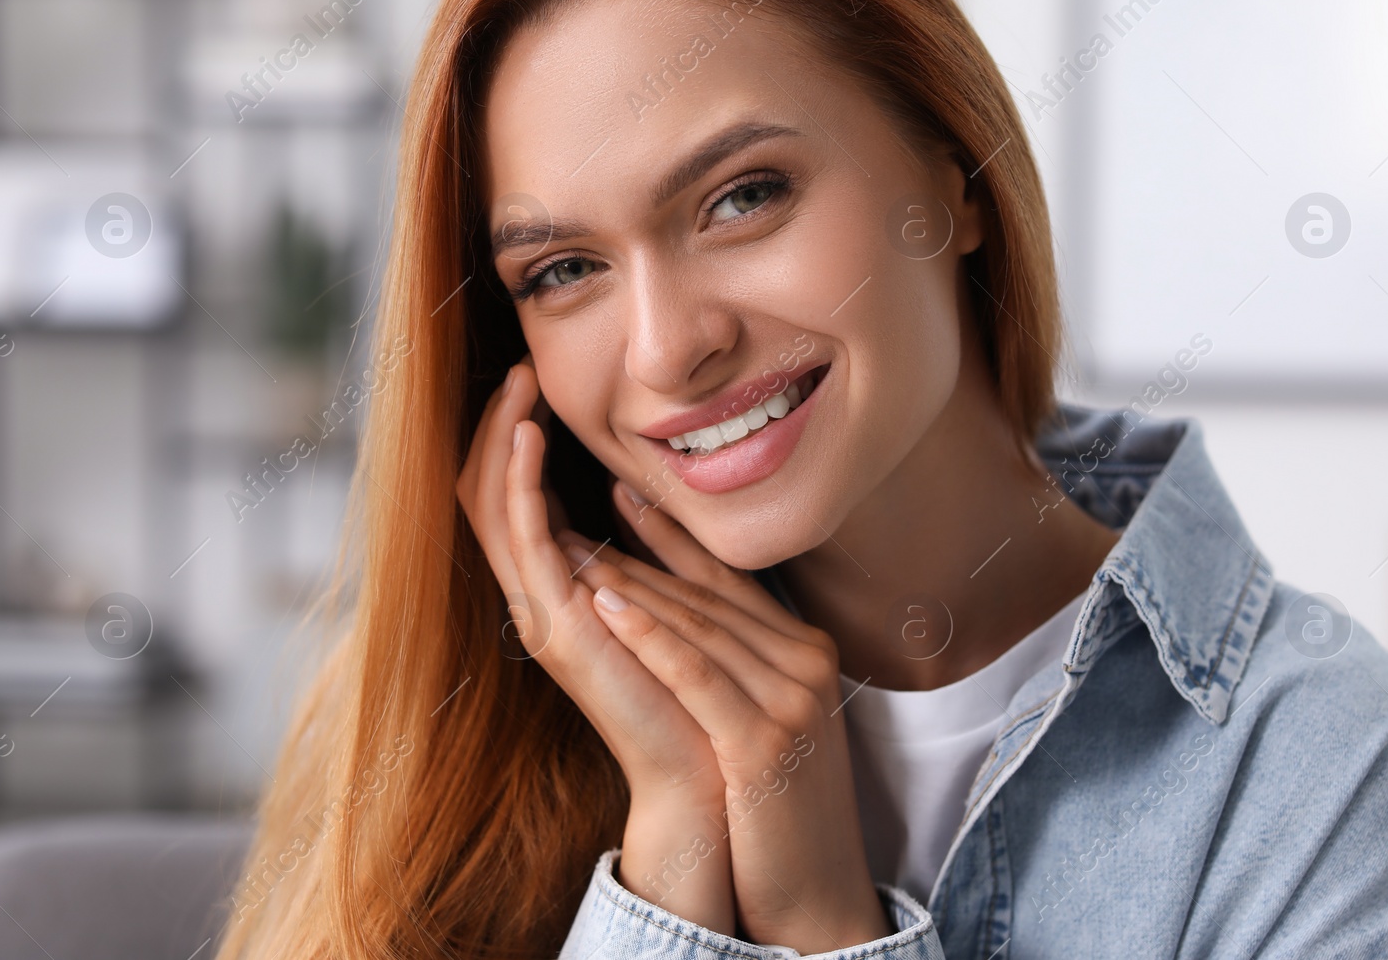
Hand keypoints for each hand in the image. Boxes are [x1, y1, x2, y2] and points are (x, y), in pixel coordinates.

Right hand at [454, 358, 734, 931]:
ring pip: (490, 506)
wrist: (705, 773)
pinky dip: (518, 481)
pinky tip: (531, 434)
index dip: (512, 438)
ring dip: (500, 439)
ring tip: (519, 385)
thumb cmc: (695, 689)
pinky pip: (520, 538)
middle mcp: (536, 597)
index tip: (534, 380)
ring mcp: (538, 611)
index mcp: (558, 589)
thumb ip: (640, 554)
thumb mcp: (662, 601)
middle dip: (497, 426)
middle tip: (518, 369)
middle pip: (485, 493)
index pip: (510, 498)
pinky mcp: (556, 624)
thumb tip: (630, 496)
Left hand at [557, 483, 890, 952]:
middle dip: (631, 556)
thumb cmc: (779, 809)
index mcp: (805, 649)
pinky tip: (605, 605)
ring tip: (570, 550)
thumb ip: (739, 665)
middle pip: (703, 596)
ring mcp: (791, 697)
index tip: (622, 495)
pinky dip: (648, 636)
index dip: (671, 535)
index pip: (727, 579)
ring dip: (626, 584)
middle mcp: (805, 661)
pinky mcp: (765, 739)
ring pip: (694, 625)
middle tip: (572, 518)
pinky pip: (696, 672)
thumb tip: (685, 618)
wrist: (816, 892)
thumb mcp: (765, 720)